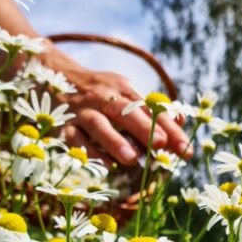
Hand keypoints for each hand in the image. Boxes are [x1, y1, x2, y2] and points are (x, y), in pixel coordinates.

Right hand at [56, 67, 191, 165]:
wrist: (55, 74)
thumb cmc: (100, 92)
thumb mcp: (126, 92)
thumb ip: (151, 108)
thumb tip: (181, 121)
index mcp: (124, 89)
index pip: (151, 110)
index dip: (170, 129)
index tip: (186, 150)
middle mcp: (103, 97)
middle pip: (125, 112)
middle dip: (145, 129)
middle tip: (162, 146)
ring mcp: (82, 111)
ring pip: (98, 124)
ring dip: (115, 141)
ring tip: (133, 160)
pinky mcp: (64, 124)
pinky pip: (75, 138)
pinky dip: (89, 152)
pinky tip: (105, 167)